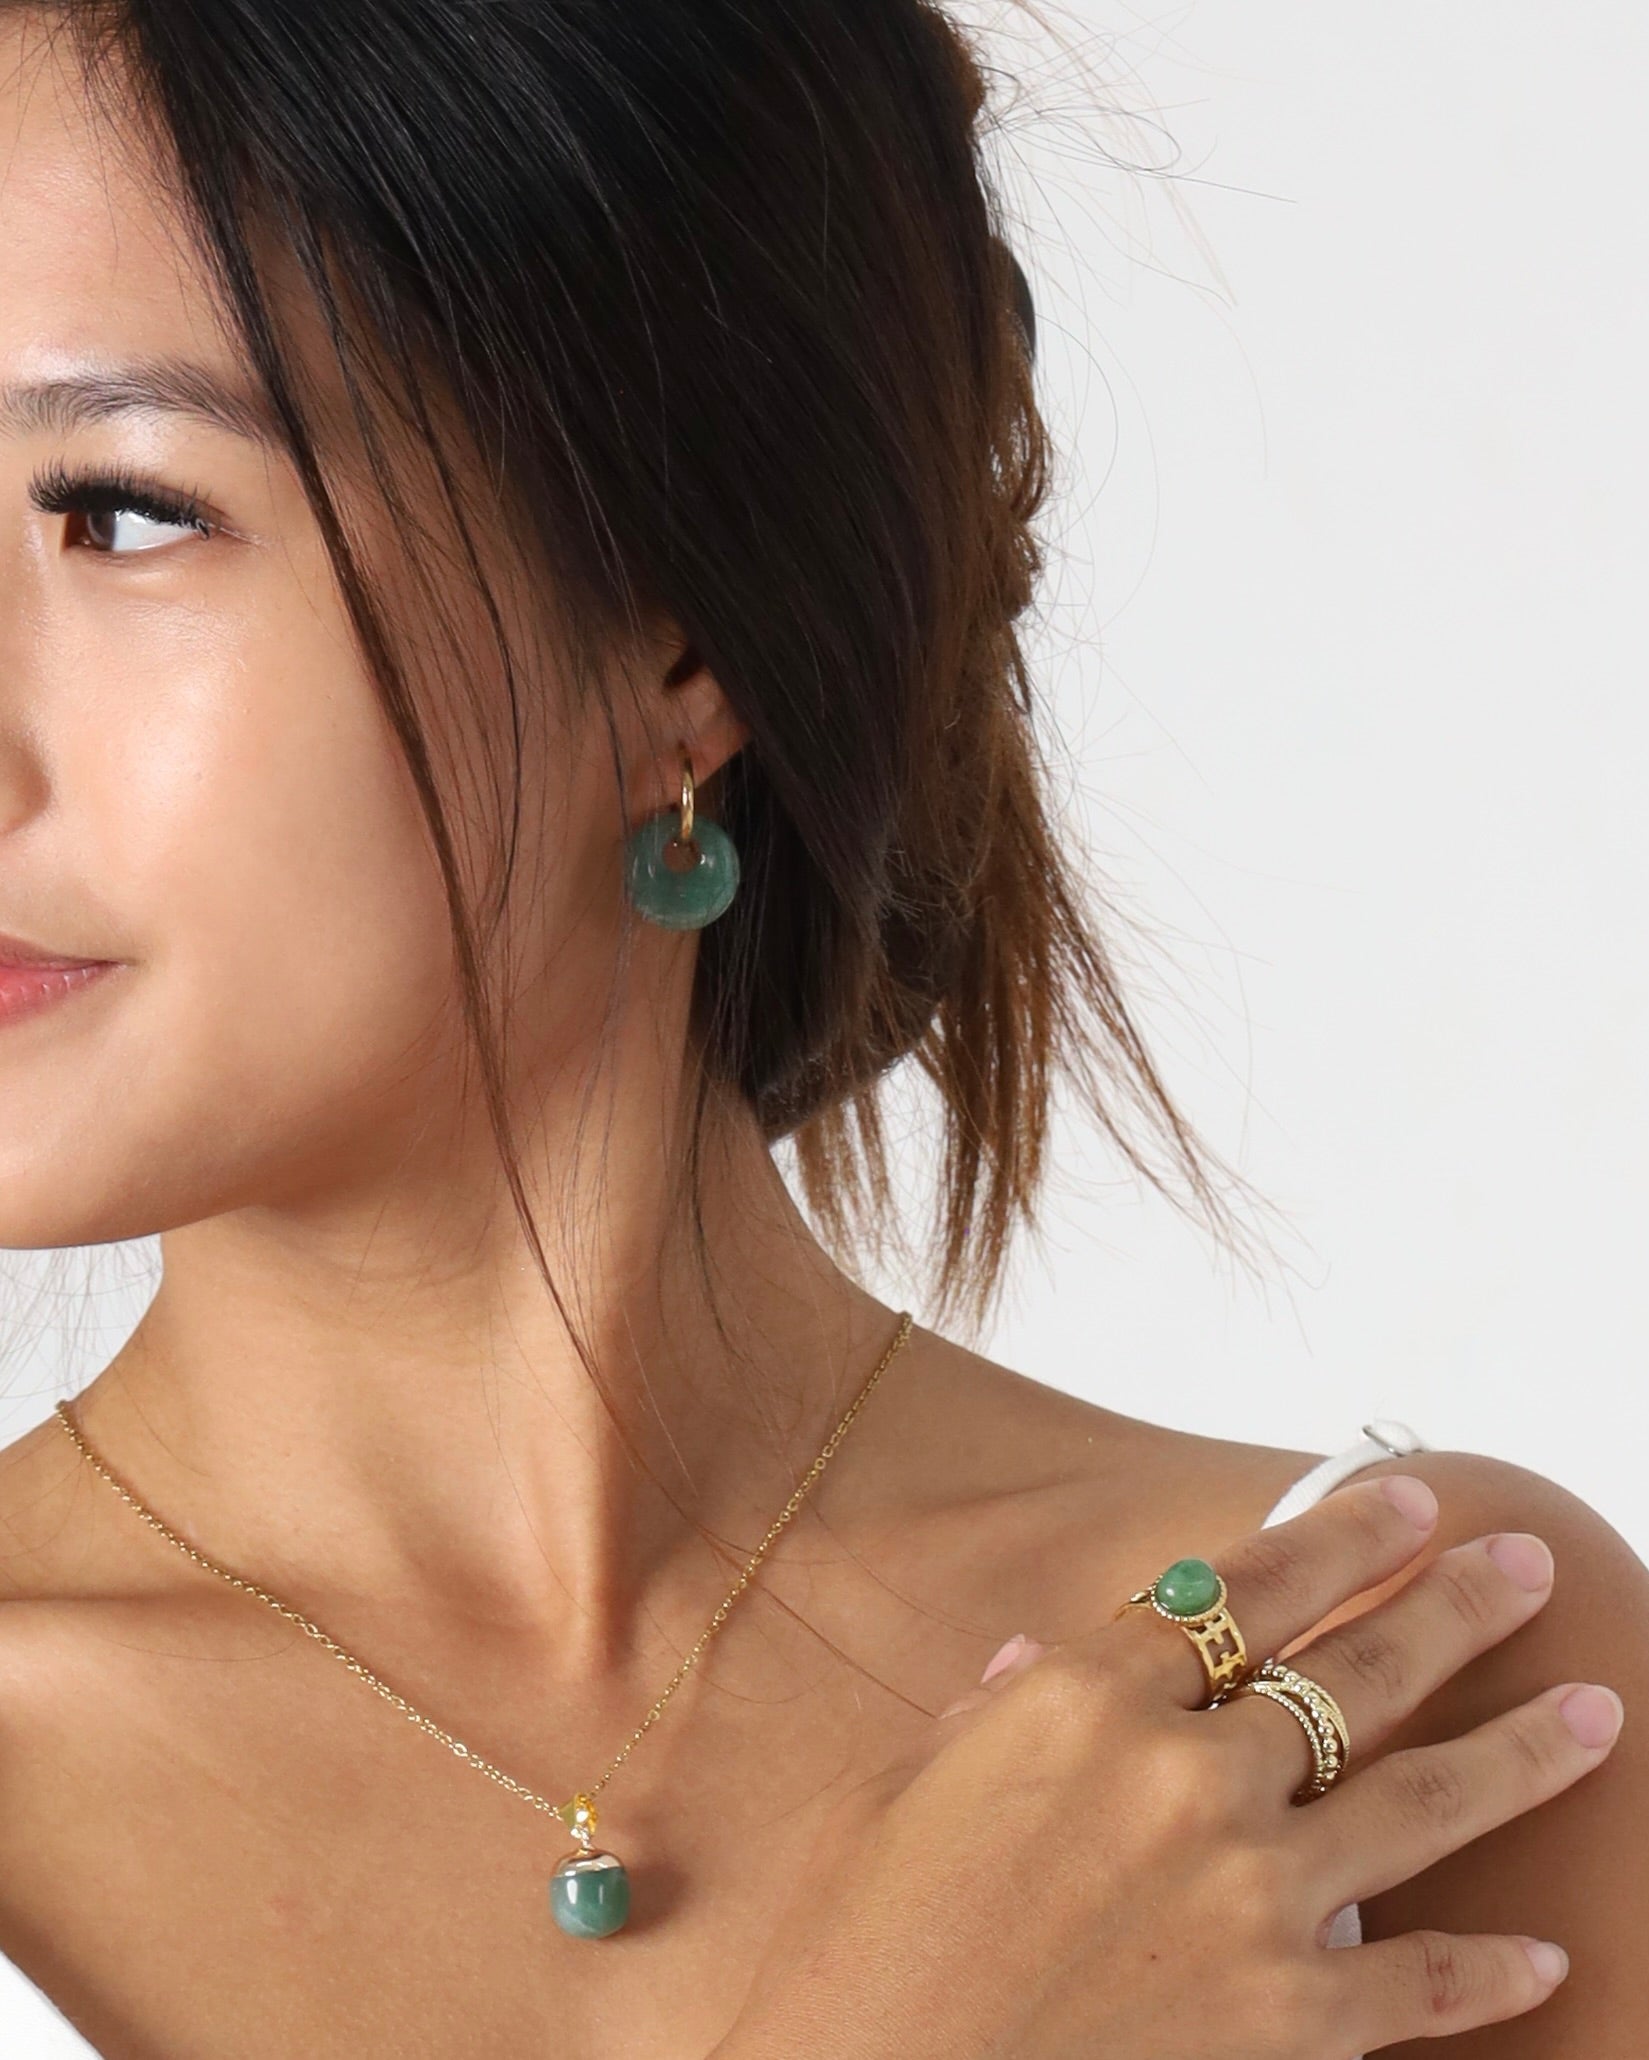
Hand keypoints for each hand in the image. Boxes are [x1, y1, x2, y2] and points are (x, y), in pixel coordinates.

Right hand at [712, 1477, 1622, 2057]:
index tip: (1402, 1500)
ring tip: (1597, 1707)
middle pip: (1352, 1670)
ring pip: (1420, 1800)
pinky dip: (1491, 1970)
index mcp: (1081, 1703)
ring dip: (1520, 1749)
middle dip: (1451, 1606)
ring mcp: (1251, 1899)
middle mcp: (1186, 1778)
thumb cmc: (853, 1952)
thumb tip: (1025, 1670)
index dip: (1333, 1536)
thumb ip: (979, 1725)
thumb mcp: (890, 1798)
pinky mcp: (1289, 2025)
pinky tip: (1545, 1953)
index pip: (1235, 1591)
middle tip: (1524, 1562)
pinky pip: (1422, 1986)